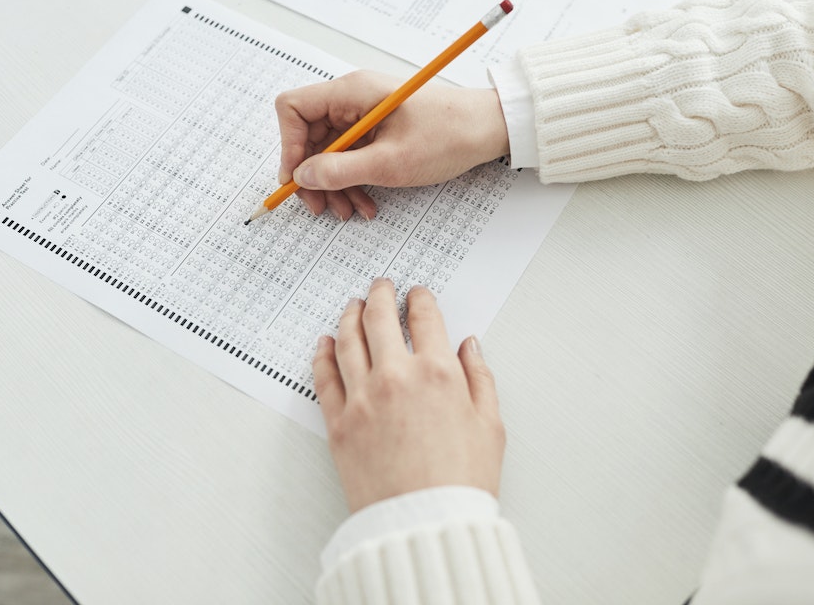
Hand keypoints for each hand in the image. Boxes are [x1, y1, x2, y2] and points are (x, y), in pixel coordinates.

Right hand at [275, 70, 510, 219]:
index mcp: (351, 92)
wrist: (488, 130)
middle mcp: (353, 98)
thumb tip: (302, 177)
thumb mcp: (390, 162)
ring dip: (334, 184)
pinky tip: (366, 203)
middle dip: (313, 175)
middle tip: (321, 207)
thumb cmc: (448, 135)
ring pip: (329, 151)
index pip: (293, 108)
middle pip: (308, 135)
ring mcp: (364, 115)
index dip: (288, 145)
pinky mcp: (377, 130)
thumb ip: (341, 170)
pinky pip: (351, 156)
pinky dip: (353, 181)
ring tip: (348, 211)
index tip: (297, 180)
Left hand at [313, 278, 504, 512]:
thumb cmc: (461, 483)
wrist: (423, 526)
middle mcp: (396, 377)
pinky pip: (324, 378)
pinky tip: (325, 344)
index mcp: (438, 373)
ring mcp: (363, 399)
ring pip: (347, 340)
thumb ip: (480, 378)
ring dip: (349, 316)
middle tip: (381, 287)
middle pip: (380, 318)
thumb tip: (470, 347)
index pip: (425, 318)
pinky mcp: (339, 424)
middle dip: (381, 295)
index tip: (418, 295)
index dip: (421, 300)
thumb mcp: (490, 426)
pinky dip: (322, 354)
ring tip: (353, 305)